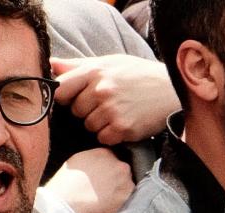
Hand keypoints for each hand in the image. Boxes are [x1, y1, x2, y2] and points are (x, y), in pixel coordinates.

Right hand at [40, 147, 134, 212]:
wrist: (68, 204)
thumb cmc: (66, 184)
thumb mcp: (76, 162)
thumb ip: (92, 159)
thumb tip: (96, 164)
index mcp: (105, 153)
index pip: (112, 158)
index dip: (107, 169)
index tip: (103, 178)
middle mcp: (119, 164)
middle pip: (122, 171)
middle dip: (116, 179)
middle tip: (104, 190)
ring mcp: (126, 181)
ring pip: (127, 185)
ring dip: (120, 191)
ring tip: (105, 200)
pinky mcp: (128, 197)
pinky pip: (128, 199)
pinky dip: (121, 203)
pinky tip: (109, 207)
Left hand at [51, 54, 177, 144]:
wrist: (173, 90)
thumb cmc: (139, 75)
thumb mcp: (110, 62)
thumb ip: (79, 65)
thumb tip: (51, 64)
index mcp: (94, 71)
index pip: (60, 89)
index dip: (65, 96)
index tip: (74, 97)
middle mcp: (101, 90)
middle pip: (75, 110)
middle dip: (86, 110)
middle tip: (106, 104)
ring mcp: (112, 111)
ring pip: (89, 126)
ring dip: (99, 124)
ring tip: (117, 113)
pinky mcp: (124, 128)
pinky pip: (103, 138)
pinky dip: (111, 135)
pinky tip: (124, 123)